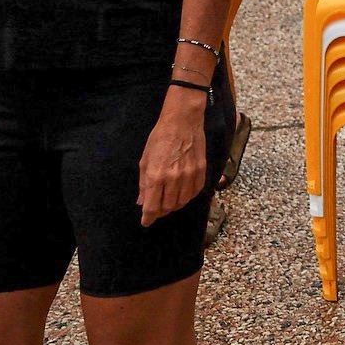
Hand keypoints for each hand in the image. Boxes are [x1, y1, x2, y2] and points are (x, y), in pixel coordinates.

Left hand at [138, 90, 208, 226]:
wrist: (183, 122)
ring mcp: (190, 175)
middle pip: (168, 207)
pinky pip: (195, 192)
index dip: (148, 218)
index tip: (146, 222)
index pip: (153, 207)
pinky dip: (188, 196)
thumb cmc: (159, 139)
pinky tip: (182, 193)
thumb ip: (144, 184)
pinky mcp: (201, 170)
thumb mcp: (145, 161)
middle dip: (160, 211)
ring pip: (182, 201)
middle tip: (156, 208)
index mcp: (157, 176)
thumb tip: (142, 202)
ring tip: (169, 201)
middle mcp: (174, 178)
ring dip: (174, 205)